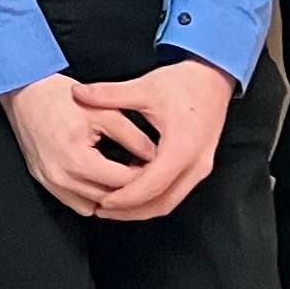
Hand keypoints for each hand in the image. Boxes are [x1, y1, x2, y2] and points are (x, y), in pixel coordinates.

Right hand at [2, 71, 154, 216]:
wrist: (23, 90)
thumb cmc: (60, 97)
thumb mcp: (104, 111)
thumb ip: (133, 137)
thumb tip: (156, 158)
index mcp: (76, 158)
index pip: (122, 182)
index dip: (145, 176)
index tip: (155, 166)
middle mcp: (60, 176)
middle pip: (110, 199)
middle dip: (131, 189)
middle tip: (144, 172)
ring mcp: (49, 180)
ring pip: (93, 206)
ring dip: (111, 196)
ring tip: (123, 176)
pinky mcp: (42, 180)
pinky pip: (75, 203)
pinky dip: (91, 197)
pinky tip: (101, 180)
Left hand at [72, 57, 235, 221]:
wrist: (213, 78)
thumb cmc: (182, 82)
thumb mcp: (143, 86)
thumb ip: (109, 93)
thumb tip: (76, 93)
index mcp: (183, 148)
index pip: (153, 184)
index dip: (126, 197)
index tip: (103, 201)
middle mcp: (196, 164)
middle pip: (163, 202)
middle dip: (132, 210)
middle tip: (102, 209)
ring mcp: (200, 168)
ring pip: (170, 200)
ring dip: (143, 207)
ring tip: (111, 204)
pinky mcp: (198, 166)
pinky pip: (175, 190)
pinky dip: (153, 195)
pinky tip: (129, 187)